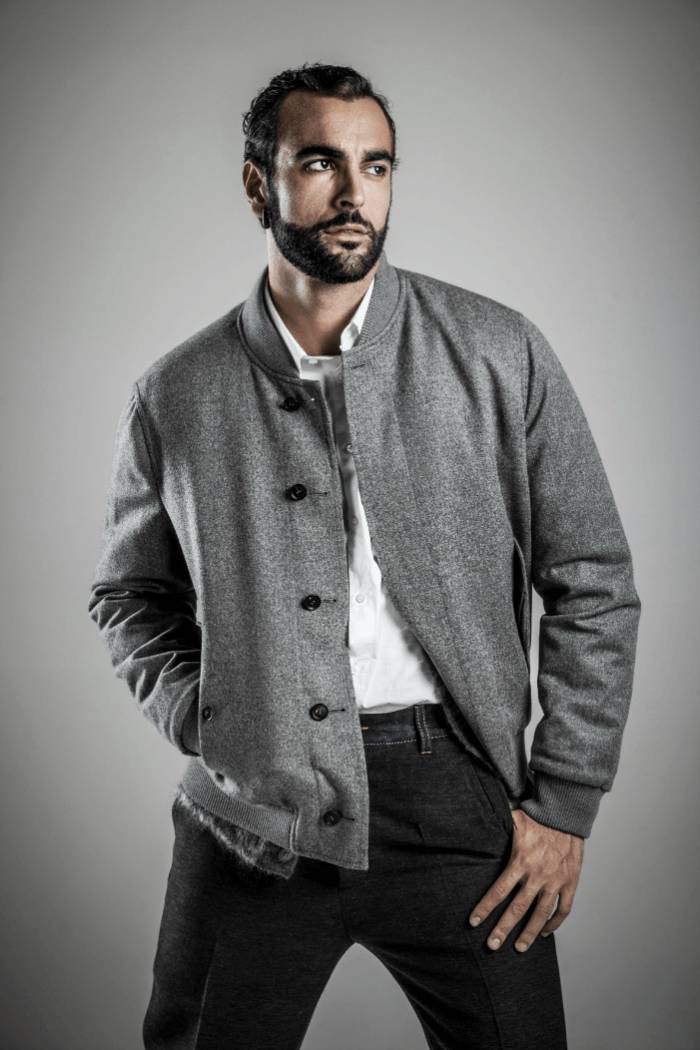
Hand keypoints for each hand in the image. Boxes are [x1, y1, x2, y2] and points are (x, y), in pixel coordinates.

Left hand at [468, 808, 583, 951]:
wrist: (566, 814)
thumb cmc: (537, 817)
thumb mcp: (512, 821)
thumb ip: (496, 831)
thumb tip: (474, 828)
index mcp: (520, 861)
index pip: (499, 891)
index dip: (485, 908)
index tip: (474, 922)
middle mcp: (537, 875)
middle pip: (517, 909)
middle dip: (503, 929)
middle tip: (492, 946)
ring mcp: (555, 881)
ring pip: (541, 915)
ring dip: (529, 933)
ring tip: (519, 948)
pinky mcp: (570, 882)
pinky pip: (563, 909)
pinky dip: (554, 923)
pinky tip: (545, 932)